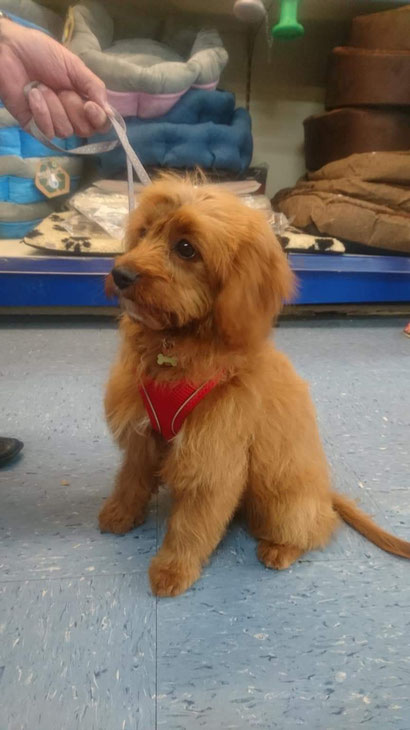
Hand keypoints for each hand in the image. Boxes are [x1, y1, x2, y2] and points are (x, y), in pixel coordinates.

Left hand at [0, 18, 108, 137]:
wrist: (11, 50)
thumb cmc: (42, 54)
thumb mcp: (74, 66)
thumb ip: (94, 87)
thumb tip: (110, 113)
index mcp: (83, 100)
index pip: (100, 124)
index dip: (99, 120)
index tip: (90, 106)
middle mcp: (71, 115)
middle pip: (85, 130)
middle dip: (73, 108)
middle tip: (61, 89)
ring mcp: (52, 122)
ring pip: (66, 131)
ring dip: (54, 107)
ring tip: (42, 87)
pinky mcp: (34, 127)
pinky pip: (47, 132)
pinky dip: (41, 112)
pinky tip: (32, 95)